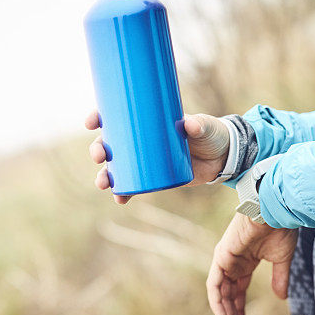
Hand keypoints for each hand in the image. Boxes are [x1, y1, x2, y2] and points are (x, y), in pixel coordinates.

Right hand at [85, 110, 229, 203]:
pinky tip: (119, 199)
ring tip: (102, 183)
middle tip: (99, 156)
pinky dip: (124, 193)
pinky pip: (133, 186)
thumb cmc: (210, 133)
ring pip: (116, 168)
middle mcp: (141, 140)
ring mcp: (146, 160)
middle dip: (98, 150)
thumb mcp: (205, 125)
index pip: (116, 116)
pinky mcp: (154, 177)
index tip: (92, 122)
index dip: (99, 117)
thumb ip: (199, 124)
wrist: (223, 156)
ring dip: (105, 175)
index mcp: (146, 120)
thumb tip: (190, 125)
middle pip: (110, 144)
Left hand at [206, 213, 297, 314]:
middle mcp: (232, 263)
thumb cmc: (281, 228)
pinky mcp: (221, 256)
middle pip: (228, 297)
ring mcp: (225, 260)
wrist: (276, 210)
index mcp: (245, 263)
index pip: (238, 293)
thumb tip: (281, 298)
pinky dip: (217, 301)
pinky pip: (215, 284)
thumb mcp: (282, 260)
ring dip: (226, 314)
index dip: (240, 312)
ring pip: (220, 294)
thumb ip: (279, 278)